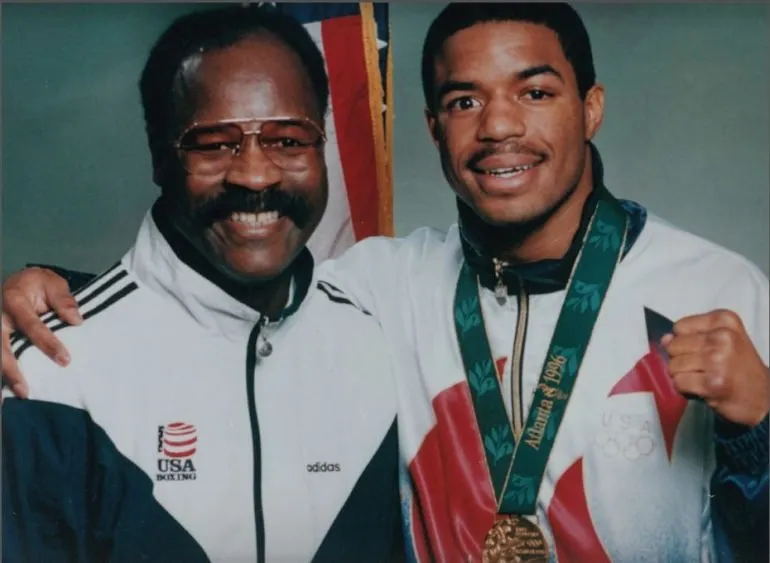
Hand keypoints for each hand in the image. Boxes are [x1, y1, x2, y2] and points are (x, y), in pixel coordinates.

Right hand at [2, 267, 81, 397]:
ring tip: (7, 399)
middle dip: (12, 369)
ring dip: (1, 376)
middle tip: (26, 391)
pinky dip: (1, 375)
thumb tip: (76, 320)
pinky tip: (2, 395)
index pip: (31, 325)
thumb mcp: (52, 283)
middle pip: (1, 346)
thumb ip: (64, 300)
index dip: (47, 343)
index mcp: (14, 300)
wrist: (17, 281)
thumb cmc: (37, 284)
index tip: (64, 360)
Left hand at [662, 309, 769, 426]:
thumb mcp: (723, 342)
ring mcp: (717, 360)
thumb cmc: (739, 369)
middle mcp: (722, 337)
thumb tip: (664, 339)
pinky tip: (702, 389)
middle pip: (673, 346)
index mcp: (725, 321)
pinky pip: (678, 382)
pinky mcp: (711, 383)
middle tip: (702, 369)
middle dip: (681, 360)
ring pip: (673, 365)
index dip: (683, 341)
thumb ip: (692, 335)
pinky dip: (684, 389)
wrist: (763, 399)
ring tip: (702, 378)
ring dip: (682, 376)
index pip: (680, 326)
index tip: (702, 351)